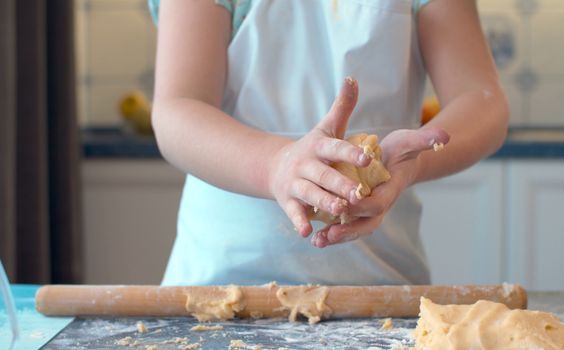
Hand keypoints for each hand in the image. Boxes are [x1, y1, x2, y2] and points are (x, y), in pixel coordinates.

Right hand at [268, 78, 372, 236]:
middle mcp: (306, 164)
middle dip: (340, 184)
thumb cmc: (311, 148)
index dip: (351, 153)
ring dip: (324, 202)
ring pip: (311, 193)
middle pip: (324, 174)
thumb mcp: (326, 127)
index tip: (368, 158)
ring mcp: (295, 183)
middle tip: (358, 193)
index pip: (336, 148)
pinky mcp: (288, 200)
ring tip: (340, 211)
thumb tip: (353, 78)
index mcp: (318, 146)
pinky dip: (298, 221)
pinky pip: (293, 211)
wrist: (275, 166)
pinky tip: (306, 233)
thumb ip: (342, 106)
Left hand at [311, 127, 449, 247]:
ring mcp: (367, 211)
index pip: (377, 203)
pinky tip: (314, 238)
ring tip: (317, 242)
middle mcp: (378, 205)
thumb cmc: (402, 151)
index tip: (345, 204)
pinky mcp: (356, 212)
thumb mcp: (410, 141)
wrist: (397, 162)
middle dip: (347, 231)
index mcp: (389, 191)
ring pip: (352, 230)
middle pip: (364, 224)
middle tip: (328, 235)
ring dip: (335, 237)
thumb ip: (425, 140)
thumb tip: (444, 137)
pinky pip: (343, 226)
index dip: (362, 205)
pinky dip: (330, 234)